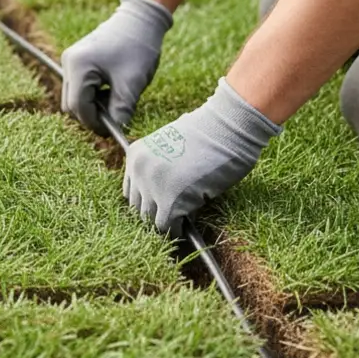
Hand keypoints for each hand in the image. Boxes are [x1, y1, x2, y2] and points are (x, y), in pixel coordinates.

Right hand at [61, 0, 173, 135]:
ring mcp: (71, 60)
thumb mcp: (131, 83)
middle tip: (115, 119)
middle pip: (71, 103)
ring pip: (74, 96)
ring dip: (92, 105)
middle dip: (91, 115)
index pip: (78, 106)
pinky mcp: (77, 60)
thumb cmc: (137, 47)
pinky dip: (92, 94)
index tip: (112, 130)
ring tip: (116, 101)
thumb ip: (121, 110)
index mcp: (79, 67)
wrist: (140, 19)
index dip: (94, 123)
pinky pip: (78, 86)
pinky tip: (111, 90)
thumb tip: (116, 130)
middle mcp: (69, 63)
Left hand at [124, 77, 281, 234]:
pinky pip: (166, 226)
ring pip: (149, 219)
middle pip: (138, 207)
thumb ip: (161, 169)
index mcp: (136, 155)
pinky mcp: (170, 201)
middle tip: (171, 219)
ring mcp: (152, 186)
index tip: (159, 208)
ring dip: (165, 222)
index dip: (147, 202)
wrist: (227, 127)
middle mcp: (139, 171)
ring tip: (179, 223)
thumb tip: (164, 197)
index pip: (131, 191)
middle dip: (154, 213)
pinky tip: (185, 229)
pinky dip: (176, 230)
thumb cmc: (209, 133)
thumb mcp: (173, 147)